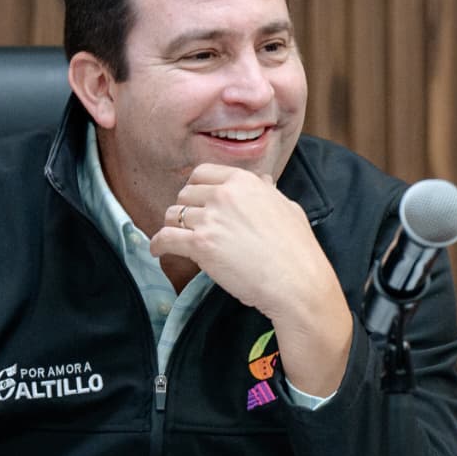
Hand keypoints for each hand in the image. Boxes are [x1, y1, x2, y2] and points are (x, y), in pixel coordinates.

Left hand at [149, 164, 351, 396]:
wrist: (298, 282)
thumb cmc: (298, 250)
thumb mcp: (288, 208)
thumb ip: (268, 192)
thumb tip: (263, 181)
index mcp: (244, 182)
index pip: (203, 173)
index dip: (196, 188)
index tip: (195, 200)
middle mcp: (224, 194)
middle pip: (185, 194)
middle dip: (185, 208)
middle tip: (189, 225)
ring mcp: (211, 219)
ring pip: (173, 215)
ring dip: (172, 227)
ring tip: (174, 239)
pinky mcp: (201, 245)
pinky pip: (165, 238)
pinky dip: (158, 244)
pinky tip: (158, 250)